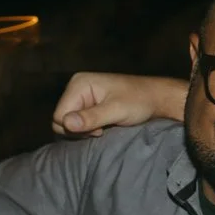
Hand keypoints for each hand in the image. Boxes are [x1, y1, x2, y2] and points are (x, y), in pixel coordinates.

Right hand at [52, 72, 180, 137]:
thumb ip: (91, 117)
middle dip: (79, 130)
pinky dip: (89, 128)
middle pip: (60, 120)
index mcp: (78, 84)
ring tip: (104, 126)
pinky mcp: (87, 104)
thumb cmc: (139, 101)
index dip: (75, 128)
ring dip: (85, 130)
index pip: (59, 116)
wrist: (155, 98)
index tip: (98, 129)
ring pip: (69, 124)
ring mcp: (81, 96)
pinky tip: (104, 125)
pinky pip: (77, 122)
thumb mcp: (117, 110)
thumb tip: (66, 124)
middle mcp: (76, 88)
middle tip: (102, 129)